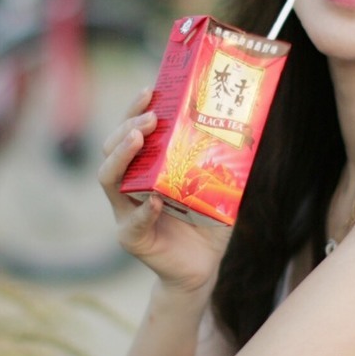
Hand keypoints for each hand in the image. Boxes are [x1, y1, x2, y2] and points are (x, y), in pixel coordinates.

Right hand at [98, 88, 231, 292]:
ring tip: (140, 139)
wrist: (203, 265)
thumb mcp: (216, 184)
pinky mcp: (133, 239)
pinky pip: (132, 224)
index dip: (135, 109)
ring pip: (109, 180)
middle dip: (128, 127)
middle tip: (151, 117)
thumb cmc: (206, 220)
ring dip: (122, 157)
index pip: (130, 131)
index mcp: (145, 167)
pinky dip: (142, 212)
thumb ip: (220, 159)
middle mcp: (129, 185)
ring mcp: (126, 212)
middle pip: (112, 149)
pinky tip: (155, 201)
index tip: (150, 89)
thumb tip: (245, 123)